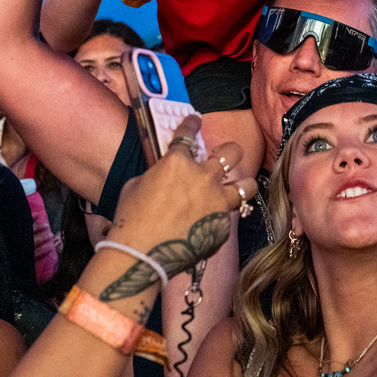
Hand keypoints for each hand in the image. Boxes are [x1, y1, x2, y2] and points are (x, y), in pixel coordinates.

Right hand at [108, 116, 256, 275]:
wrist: (139, 257)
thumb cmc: (130, 220)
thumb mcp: (136, 185)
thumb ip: (158, 174)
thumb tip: (166, 176)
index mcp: (178, 163)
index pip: (188, 134)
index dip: (191, 124)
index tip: (194, 120)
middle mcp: (204, 178)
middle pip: (231, 152)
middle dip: (228, 151)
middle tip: (222, 156)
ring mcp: (217, 203)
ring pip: (247, 185)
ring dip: (240, 185)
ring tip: (234, 189)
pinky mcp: (221, 228)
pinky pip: (226, 219)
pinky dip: (217, 220)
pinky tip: (204, 227)